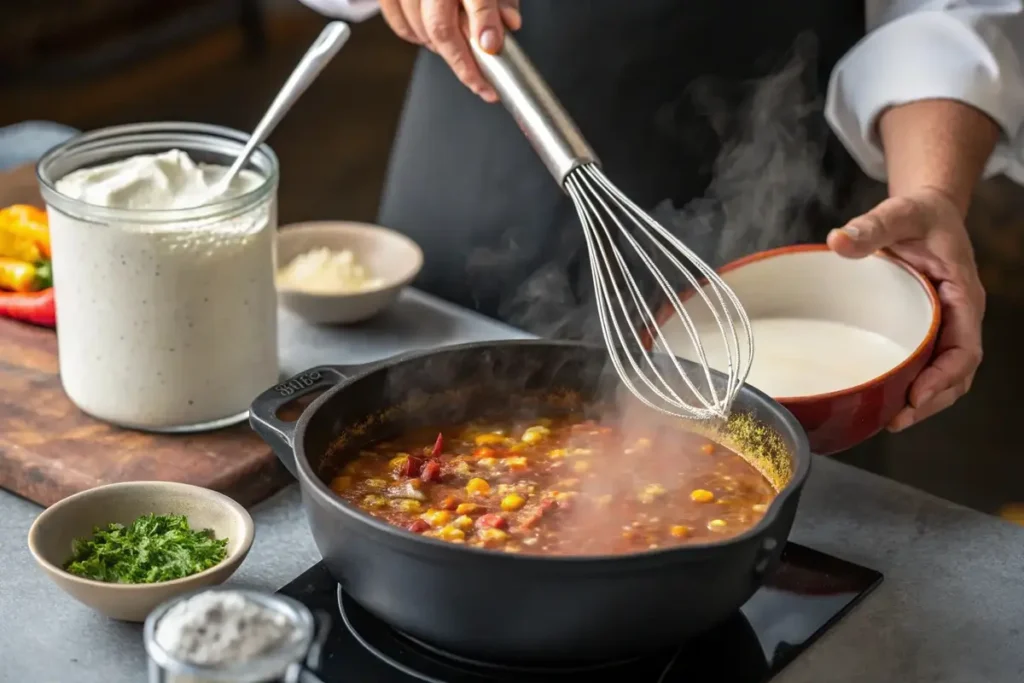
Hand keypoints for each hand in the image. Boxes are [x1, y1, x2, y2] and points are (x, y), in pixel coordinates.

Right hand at [379, 0, 521, 101]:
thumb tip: (509, 25)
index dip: (485, 31)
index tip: (493, 55)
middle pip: (441, 26)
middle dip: (463, 62)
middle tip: (481, 82)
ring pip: (418, 29)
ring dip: (441, 49)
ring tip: (461, 55)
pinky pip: (399, 23)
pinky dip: (416, 36)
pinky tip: (433, 38)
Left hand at [827, 187, 984, 431]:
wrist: (923, 213)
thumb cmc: (918, 215)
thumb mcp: (899, 214)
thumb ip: (872, 226)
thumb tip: (839, 241)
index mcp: (962, 295)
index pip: (964, 348)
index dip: (945, 377)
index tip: (918, 396)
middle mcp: (958, 316)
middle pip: (957, 372)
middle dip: (932, 400)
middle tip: (897, 420)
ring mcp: (943, 325)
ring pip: (943, 373)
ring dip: (922, 400)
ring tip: (891, 420)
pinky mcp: (925, 328)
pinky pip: (925, 363)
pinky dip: (911, 383)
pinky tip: (885, 397)